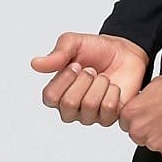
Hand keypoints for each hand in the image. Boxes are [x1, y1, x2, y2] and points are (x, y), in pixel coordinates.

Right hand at [31, 32, 149, 127]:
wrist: (125, 53)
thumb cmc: (97, 50)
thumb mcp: (75, 43)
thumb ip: (57, 54)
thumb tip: (35, 63)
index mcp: (57, 92)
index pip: (50, 97)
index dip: (64, 79)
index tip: (75, 65)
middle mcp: (71, 108)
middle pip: (69, 104)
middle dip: (84, 80)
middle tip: (91, 70)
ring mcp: (89, 115)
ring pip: (90, 106)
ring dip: (100, 84)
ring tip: (102, 76)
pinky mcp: (109, 118)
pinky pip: (108, 109)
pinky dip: (113, 92)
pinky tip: (113, 87)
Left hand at [118, 59, 161, 160]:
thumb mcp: (154, 85)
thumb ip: (141, 103)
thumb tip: (140, 109)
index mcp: (132, 113)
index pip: (126, 123)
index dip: (139, 118)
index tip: (149, 115)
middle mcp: (141, 130)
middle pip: (139, 136)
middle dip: (149, 129)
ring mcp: (156, 144)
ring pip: (155, 145)